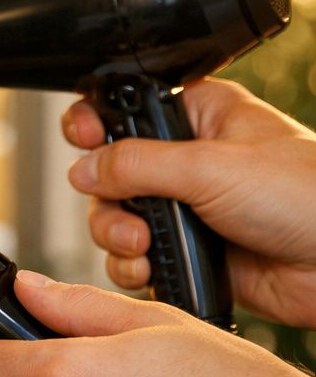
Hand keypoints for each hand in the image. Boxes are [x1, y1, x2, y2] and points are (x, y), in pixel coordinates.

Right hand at [64, 78, 315, 329]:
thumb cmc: (307, 196)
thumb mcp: (210, 167)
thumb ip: (136, 164)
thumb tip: (83, 168)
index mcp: (199, 118)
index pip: (128, 108)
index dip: (97, 121)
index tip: (85, 137)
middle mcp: (187, 162)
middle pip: (108, 171)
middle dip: (106, 196)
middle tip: (125, 206)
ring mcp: (186, 209)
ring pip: (114, 217)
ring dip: (117, 236)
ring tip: (142, 245)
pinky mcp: (188, 252)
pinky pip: (133, 259)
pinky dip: (132, 267)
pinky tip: (152, 268)